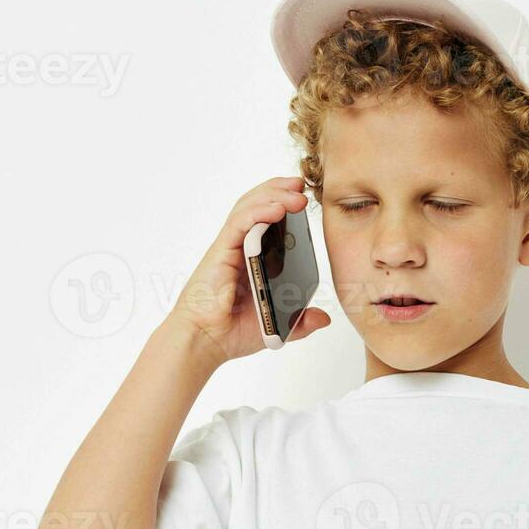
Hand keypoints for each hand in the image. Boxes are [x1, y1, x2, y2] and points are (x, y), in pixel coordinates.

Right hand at [166, 176, 330, 362]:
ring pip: (248, 208)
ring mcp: (229, 248)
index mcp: (251, 259)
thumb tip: (324, 318)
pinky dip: (258, 212)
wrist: (204, 343)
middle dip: (279, 190)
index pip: (264, 220)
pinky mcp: (221, 253)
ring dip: (273, 195)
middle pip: (256, 206)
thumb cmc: (230, 333)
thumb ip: (299, 321)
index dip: (282, 203)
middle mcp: (238, 248)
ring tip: (296, 191)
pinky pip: (240, 224)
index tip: (303, 197)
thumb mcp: (277, 326)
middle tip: (301, 185)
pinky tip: (277, 208)